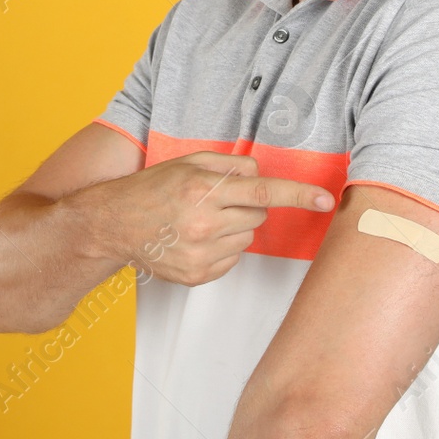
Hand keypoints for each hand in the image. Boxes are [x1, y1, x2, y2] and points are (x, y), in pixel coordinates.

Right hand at [87, 152, 336, 287]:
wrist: (113, 224)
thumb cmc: (151, 189)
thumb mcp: (187, 163)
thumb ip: (227, 165)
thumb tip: (260, 174)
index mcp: (203, 190)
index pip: (264, 191)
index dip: (299, 195)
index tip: (325, 199)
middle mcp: (204, 224)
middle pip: (259, 214)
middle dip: (247, 204)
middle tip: (217, 200)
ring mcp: (200, 254)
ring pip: (247, 238)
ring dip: (235, 227)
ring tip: (201, 220)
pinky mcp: (197, 275)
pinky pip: (233, 260)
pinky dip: (222, 248)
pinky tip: (196, 238)